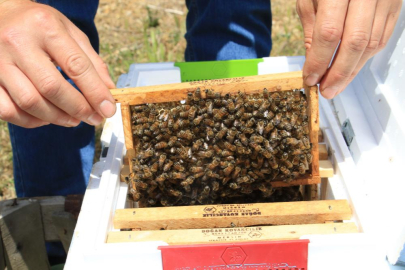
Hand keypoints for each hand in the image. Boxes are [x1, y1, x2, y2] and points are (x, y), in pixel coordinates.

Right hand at [0, 0, 115, 127]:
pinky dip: (30, 121)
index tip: (108, 110)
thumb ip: (92, 61)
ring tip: (73, 120)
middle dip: (78, 109)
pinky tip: (46, 118)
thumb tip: (109, 91)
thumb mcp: (70, 32)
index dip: (96, 92)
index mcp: (45, 27)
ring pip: (29, 102)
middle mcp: (18, 42)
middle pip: (52, 87)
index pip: (76, 65)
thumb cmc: (39, 25)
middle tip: (93, 118)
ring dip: (57, 118)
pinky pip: (8, 109)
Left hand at [297, 0, 401, 98]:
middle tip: (326, 91)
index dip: (319, 60)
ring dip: (353, 69)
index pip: (330, 33)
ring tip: (336, 84)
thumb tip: (313, 63)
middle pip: (356, 42)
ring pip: (372, 43)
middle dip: (339, 73)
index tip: (310, 79)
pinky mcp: (396, 3)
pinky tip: (351, 66)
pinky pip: (383, 37)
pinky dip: (366, 56)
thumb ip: (311, 28)